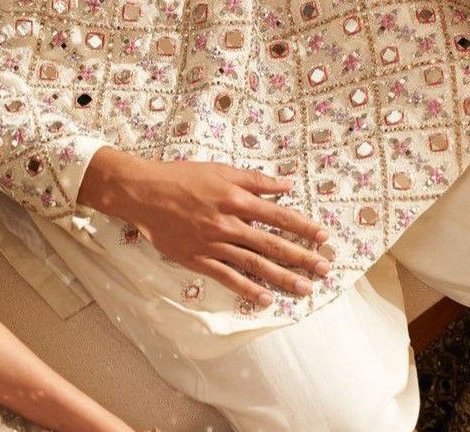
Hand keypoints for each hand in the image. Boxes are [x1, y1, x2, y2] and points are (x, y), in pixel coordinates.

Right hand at [78, 150, 330, 306]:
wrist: (144, 192)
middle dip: (301, 257)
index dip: (302, 226)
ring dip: (282, 277)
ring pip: (254, 264)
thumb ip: (255, 179)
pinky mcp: (198, 259)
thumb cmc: (183, 176)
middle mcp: (229, 223)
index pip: (278, 215)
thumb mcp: (221, 169)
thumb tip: (287, 184)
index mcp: (236, 197)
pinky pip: (227, 277)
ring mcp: (213, 244)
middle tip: (325, 269)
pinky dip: (247, 289)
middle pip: (271, 244)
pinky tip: (265, 299)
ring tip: (304, 289)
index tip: (323, 236)